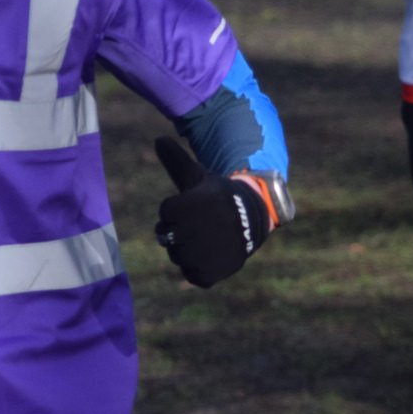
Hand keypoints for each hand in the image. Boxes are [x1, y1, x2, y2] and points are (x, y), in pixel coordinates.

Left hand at [152, 137, 275, 287]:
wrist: (254, 216)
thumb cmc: (218, 195)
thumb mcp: (198, 175)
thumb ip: (176, 160)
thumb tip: (158, 139)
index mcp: (190, 206)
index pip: (166, 213)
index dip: (178, 209)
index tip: (197, 205)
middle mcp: (196, 232)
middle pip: (167, 237)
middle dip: (180, 229)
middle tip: (202, 223)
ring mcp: (204, 255)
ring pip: (178, 256)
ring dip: (188, 249)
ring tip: (209, 237)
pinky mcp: (211, 274)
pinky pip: (192, 274)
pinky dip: (199, 267)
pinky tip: (214, 253)